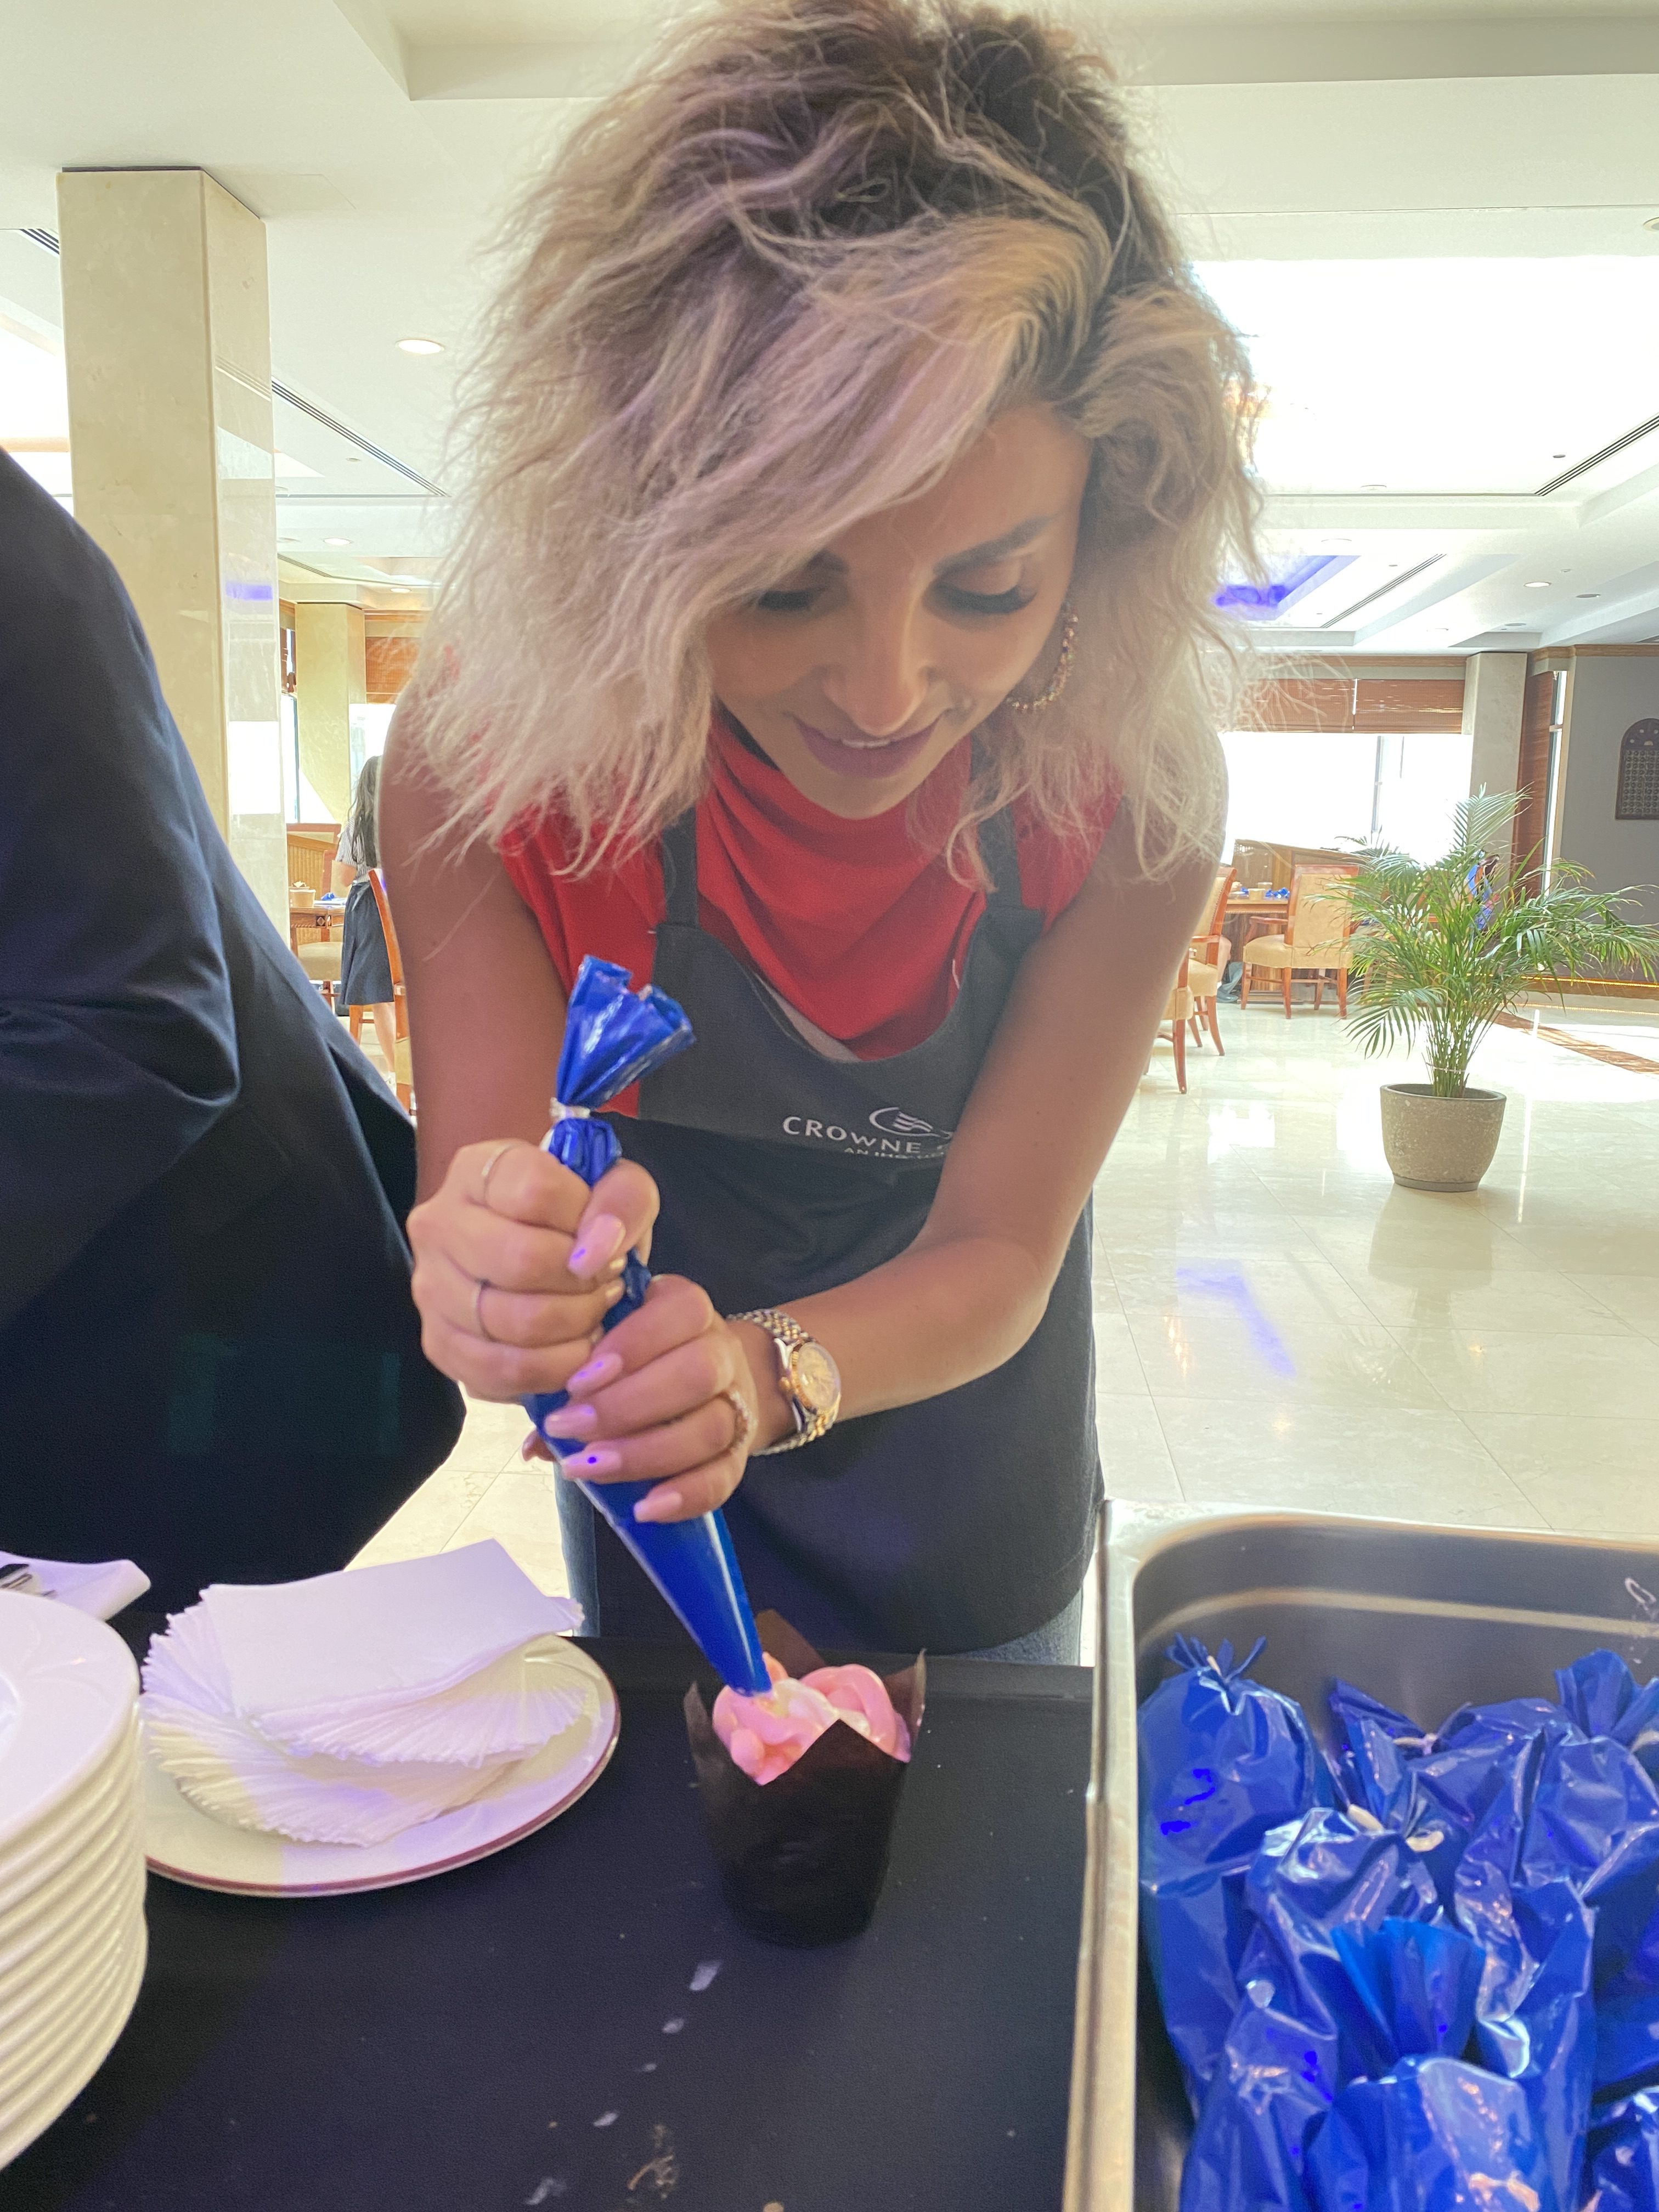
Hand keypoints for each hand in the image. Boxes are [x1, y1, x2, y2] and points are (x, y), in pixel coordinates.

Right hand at [407, 1139, 659, 1401]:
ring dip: (575, 1325)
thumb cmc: (581, 1216)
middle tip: (607, 1284)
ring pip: (512, 1322)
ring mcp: (430, 1288)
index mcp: (477, 1170)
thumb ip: (621, 1200)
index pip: (535, 1192)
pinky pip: (500, 1370)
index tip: (607, 1239)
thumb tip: (596, 1250)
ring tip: (595, 1312)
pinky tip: (575, 1348)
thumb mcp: (617, 1188)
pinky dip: (554, 1368)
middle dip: (584, 1282)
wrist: (548, 1255)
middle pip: (520, 1261)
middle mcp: (438, 1224)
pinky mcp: (439, 1344)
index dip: (586, 1221)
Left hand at [526, 1279, 782, 1523]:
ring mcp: (737, 1404)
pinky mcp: (739, 1453)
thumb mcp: (609, 1349)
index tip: (576, 1380)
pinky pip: (724, 1477)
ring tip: (589, 1467)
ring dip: (645, 1453)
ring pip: (711, 1428)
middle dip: (627, 1405)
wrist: (711, 1381)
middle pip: (697, 1373)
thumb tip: (534, 1445)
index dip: (632, 1344)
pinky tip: (645, 1509)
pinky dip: (686, 1495)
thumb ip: (573, 1386)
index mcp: (689, 1311)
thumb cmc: (642, 1361)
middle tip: (570, 1427)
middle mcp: (722, 1352)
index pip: (681, 1313)